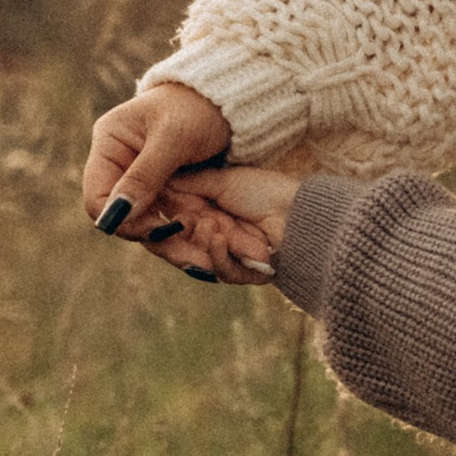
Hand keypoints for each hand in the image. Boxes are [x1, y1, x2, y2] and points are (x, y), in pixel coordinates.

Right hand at [83, 84, 234, 273]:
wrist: (230, 100)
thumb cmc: (199, 107)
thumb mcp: (173, 139)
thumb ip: (145, 175)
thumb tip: (116, 215)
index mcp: (109, 144)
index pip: (97, 197)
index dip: (120, 220)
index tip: (155, 229)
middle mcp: (119, 164)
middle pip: (119, 215)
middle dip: (148, 234)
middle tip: (184, 247)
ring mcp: (140, 178)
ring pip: (143, 222)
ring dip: (167, 239)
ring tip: (199, 255)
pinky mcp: (164, 188)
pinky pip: (164, 218)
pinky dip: (180, 231)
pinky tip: (201, 240)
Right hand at [160, 163, 306, 286]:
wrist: (302, 210)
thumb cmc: (265, 190)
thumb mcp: (220, 181)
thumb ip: (187, 185)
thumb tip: (153, 184)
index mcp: (205, 215)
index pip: (172, 226)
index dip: (162, 221)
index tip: (156, 209)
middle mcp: (213, 238)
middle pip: (178, 247)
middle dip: (178, 235)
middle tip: (178, 222)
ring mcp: (227, 258)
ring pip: (197, 260)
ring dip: (202, 241)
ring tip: (210, 224)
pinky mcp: (243, 274)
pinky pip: (221, 270)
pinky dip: (218, 253)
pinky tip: (219, 236)